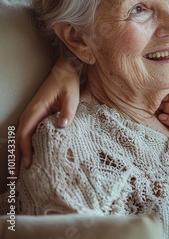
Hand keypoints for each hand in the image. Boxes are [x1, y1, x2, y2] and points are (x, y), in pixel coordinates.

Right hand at [16, 57, 79, 171]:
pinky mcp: (36, 115)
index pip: (26, 134)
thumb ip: (68, 111)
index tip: (29, 164)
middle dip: (18, 158)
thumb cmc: (68, 84)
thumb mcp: (71, 96)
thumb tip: (62, 126)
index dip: (26, 151)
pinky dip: (26, 146)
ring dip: (20, 153)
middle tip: (17, 177)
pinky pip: (28, 133)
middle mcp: (30, 114)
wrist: (65, 70)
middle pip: (19, 140)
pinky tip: (30, 155)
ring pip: (22, 138)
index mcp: (36, 111)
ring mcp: (32, 115)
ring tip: (21, 171)